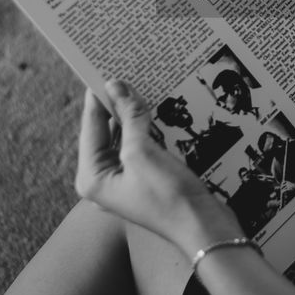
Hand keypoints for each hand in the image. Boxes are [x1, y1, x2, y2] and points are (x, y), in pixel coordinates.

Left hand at [75, 80, 244, 258]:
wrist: (204, 226)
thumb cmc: (168, 197)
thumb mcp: (143, 151)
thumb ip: (129, 116)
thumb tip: (117, 86)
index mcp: (91, 177)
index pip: (91, 127)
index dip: (99, 97)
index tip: (103, 68)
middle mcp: (104, 179)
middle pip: (106, 131)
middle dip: (117, 104)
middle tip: (125, 72)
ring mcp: (125, 180)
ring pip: (124, 136)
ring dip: (134, 115)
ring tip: (142, 85)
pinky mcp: (145, 178)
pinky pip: (141, 145)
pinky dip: (147, 128)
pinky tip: (157, 110)